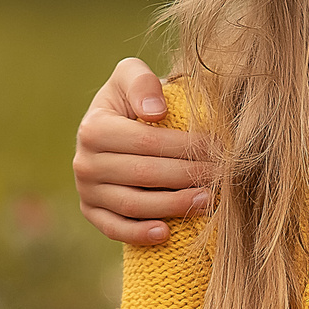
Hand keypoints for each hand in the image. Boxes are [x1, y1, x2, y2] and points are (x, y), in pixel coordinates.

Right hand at [75, 57, 213, 243]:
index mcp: (93, 128)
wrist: (117, 123)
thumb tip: (155, 113)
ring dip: (173, 206)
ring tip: (208, 200)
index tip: (220, 149)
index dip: (187, 146)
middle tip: (224, 176)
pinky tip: (167, 232)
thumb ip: (142, 82)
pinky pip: (114, 229)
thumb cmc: (134, 98)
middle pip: (145, 174)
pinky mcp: (92, 212)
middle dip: (189, 176)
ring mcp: (86, 190)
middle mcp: (84, 161)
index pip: (148, 142)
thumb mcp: (132, 75)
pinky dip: (139, 234)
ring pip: (133, 205)